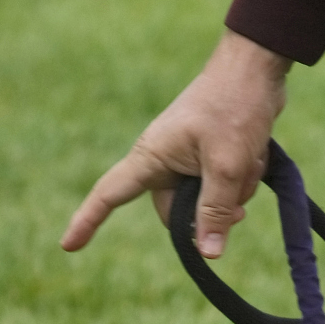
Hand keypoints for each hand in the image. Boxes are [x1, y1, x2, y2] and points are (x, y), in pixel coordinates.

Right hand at [61, 31, 289, 257]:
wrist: (256, 68)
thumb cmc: (235, 107)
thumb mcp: (227, 165)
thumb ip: (215, 211)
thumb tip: (207, 254)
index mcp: (151, 157)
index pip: (109, 194)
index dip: (88, 221)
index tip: (68, 246)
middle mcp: (163, 160)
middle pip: (176, 213)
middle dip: (210, 213)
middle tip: (239, 204)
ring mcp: (185, 159)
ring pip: (204, 203)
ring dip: (232, 194)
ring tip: (247, 162)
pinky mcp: (206, 158)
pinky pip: (220, 189)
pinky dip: (239, 181)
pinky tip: (253, 159)